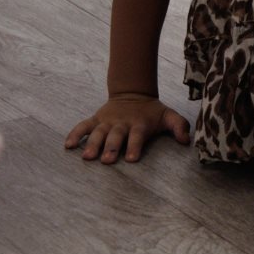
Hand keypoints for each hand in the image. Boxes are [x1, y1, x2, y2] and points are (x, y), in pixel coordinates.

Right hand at [64, 93, 190, 162]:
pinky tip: (68, 145)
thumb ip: (179, 126)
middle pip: (116, 136)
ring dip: (93, 144)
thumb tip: (186, 140)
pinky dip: (75, 134)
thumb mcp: (168, 115)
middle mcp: (122, 123)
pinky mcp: (96, 119)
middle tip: (107, 160)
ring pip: (99, 132)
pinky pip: (83, 126)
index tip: (132, 159)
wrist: (133, 93)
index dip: (135, 146)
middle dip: (112, 147)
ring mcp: (107, 121)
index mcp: (139, 124)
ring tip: (87, 156)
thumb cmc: (151, 111)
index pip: (138, 136)